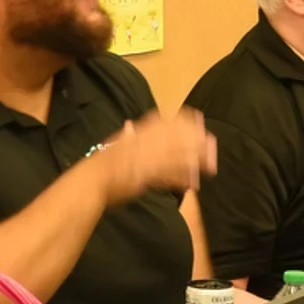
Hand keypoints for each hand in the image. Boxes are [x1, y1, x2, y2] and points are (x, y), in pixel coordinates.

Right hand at [96, 110, 216, 200]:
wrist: (90, 180)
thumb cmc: (100, 165)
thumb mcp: (113, 144)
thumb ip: (126, 136)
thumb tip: (129, 127)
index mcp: (136, 134)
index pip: (163, 121)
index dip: (183, 120)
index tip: (199, 121)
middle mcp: (143, 142)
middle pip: (175, 137)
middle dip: (195, 140)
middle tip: (212, 144)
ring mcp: (144, 158)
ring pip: (175, 156)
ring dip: (194, 160)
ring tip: (211, 165)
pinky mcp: (145, 176)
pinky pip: (167, 176)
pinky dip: (181, 179)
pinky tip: (193, 183)